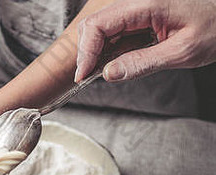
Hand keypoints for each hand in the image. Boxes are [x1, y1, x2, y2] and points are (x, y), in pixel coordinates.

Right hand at [76, 0, 215, 81]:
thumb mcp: (182, 52)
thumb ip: (143, 63)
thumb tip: (110, 74)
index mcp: (147, 4)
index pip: (98, 25)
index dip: (86, 52)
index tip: (83, 75)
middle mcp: (139, 2)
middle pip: (94, 24)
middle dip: (86, 52)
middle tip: (88, 76)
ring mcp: (139, 8)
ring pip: (102, 28)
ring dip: (96, 51)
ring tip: (99, 72)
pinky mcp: (142, 15)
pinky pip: (116, 30)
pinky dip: (108, 48)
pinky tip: (112, 62)